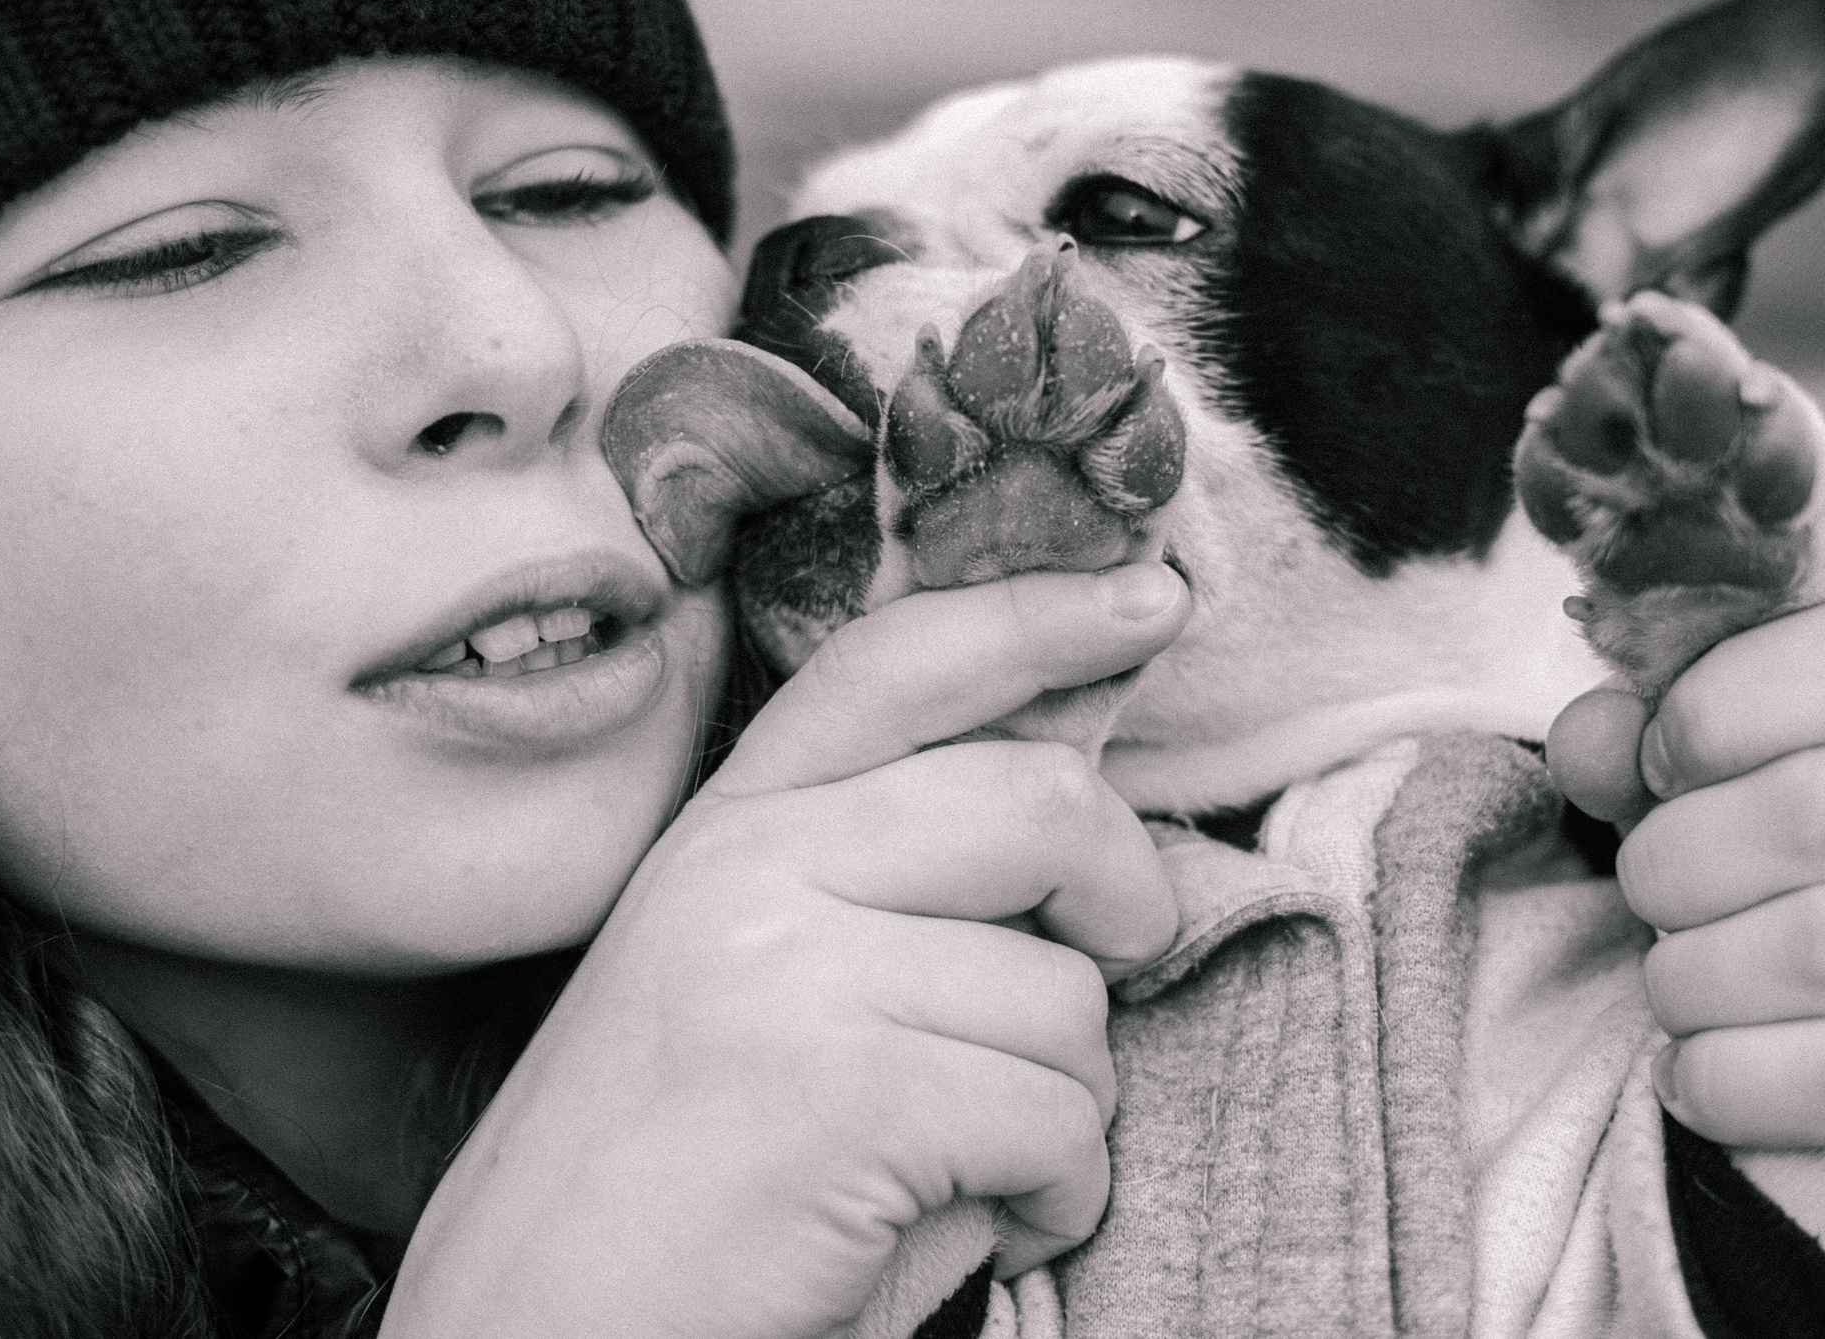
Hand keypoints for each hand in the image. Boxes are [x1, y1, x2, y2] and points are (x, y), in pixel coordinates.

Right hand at [388, 564, 1190, 1338]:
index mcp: (722, 832)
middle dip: (1124, 896)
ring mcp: (783, 967)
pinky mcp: (837, 1089)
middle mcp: (744, 868)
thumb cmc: (673, 1195)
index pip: (901, 661)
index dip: (1043, 613)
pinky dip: (1058, 1197)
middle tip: (1117, 959)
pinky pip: (1055, 1119)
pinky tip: (982, 1228)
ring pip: (1064, 996)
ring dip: (1068, 1107)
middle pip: (1038, 800)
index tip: (1151, 597)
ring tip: (974, 1166)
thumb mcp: (753, 990)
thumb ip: (884, 888)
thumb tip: (1083, 817)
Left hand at [1547, 594, 1824, 1338]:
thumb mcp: (1752, 803)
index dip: (1727, 701)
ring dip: (1697, 975)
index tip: (1657, 765)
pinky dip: (1740, 1080)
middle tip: (1647, 898)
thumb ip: (1662, 753)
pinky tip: (1702, 1079)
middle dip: (1681, 860)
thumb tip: (1588, 735)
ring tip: (1671, 990)